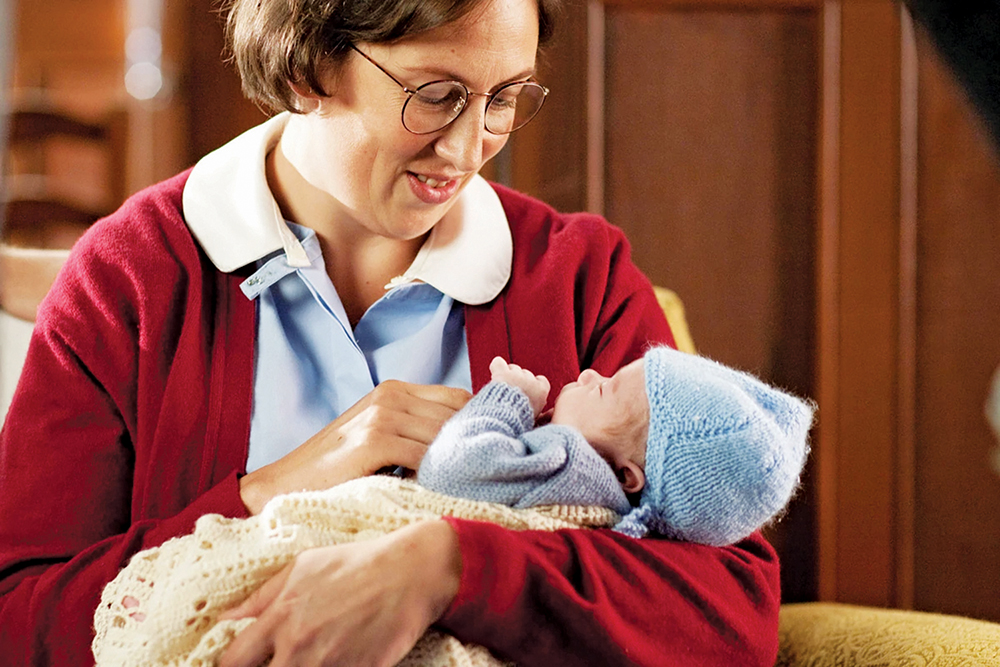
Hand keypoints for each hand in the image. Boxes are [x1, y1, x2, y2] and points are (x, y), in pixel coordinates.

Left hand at [218, 520, 461, 666]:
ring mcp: (330, 664)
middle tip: (278, 661)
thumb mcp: (303, 567)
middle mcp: (299, 647)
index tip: (240, 665)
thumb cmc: (356, 564)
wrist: (410, 573)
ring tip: (315, 654)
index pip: (232, 663)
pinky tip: (339, 658)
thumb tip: (226, 619)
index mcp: (280, 618)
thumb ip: (261, 597)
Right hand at [240, 381, 470, 513]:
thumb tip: (468, 445)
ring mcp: (382, 415)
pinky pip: (425, 457)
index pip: (459, 397)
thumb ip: (416, 431)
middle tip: (482, 475)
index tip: (488, 449)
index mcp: (394, 389)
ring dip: (456, 463)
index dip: (477, 422)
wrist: (283, 485)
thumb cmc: (335, 470)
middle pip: (457, 416)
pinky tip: (434, 492)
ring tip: (460, 487)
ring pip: (445, 437)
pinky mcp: (374, 440)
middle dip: (472, 445)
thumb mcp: (379, 438)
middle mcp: (390, 395)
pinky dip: (435, 476)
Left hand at [489, 356, 549, 417]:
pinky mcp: (502, 373)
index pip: (541, 380)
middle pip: (525, 374)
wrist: (505, 418)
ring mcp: (516, 375)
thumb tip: (552, 413)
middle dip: (518, 381)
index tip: (526, 390)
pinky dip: (496, 366)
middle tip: (510, 393)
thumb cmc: (519, 421)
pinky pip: (498, 362)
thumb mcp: (535, 418)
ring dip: (507, 375)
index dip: (533, 384)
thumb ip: (544, 414)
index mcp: (541, 391)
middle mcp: (530, 380)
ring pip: (512, 368)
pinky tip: (494, 372)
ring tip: (501, 388)